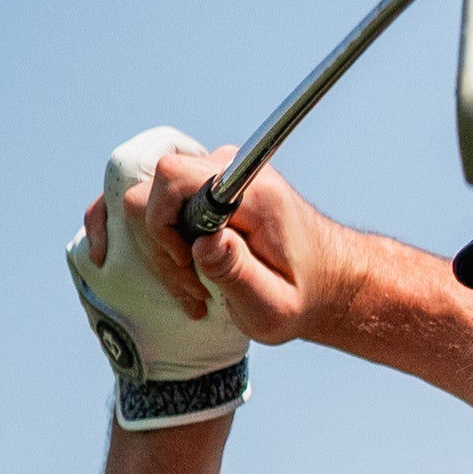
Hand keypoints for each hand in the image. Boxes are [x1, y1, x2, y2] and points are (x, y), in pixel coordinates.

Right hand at [85, 147, 357, 349]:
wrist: (324, 279)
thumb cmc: (302, 295)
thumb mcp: (275, 304)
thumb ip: (239, 273)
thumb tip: (204, 242)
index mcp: (250, 190)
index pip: (172, 179)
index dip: (163, 228)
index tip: (188, 269)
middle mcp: (229, 169)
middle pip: (151, 192)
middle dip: (159, 249)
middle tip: (193, 292)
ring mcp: (214, 174)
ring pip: (148, 200)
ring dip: (160, 252)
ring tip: (195, 291)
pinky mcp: (205, 186)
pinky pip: (157, 201)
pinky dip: (154, 239)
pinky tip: (172, 272)